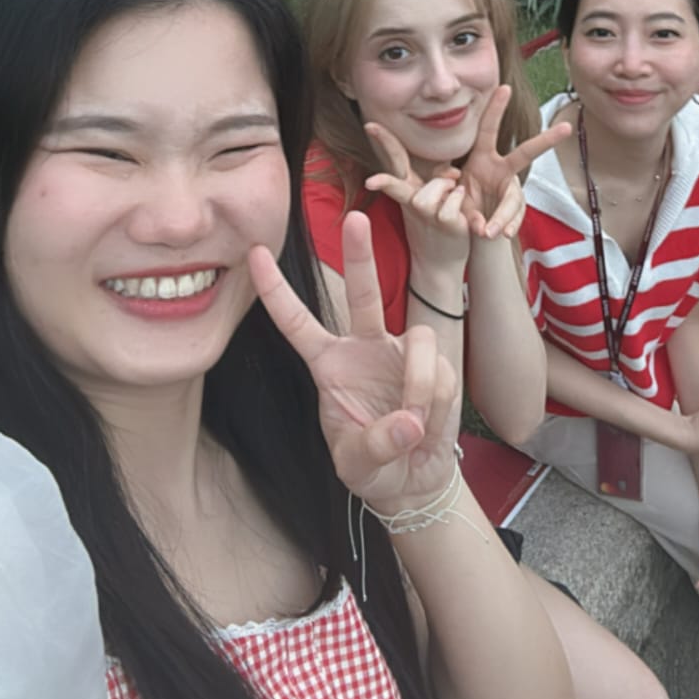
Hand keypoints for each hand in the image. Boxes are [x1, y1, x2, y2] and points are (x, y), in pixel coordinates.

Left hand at [249, 213, 459, 512]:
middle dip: (360, 254)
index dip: (276, 290)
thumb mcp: (356, 466)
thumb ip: (376, 445)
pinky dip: (437, 403)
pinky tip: (428, 425)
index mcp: (329, 364)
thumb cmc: (372, 468)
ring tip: (414, 424)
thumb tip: (410, 422)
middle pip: (361, 292)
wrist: (412, 482)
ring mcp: (402, 352)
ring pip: (420, 340)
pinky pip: (442, 372)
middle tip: (356, 217)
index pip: (296, 322)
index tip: (255, 253)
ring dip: (421, 385)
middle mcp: (364, 347)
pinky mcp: (437, 364)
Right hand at [364, 122, 470, 275]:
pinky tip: (460, 212)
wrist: (443, 260)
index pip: (395, 160)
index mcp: (410, 188)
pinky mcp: (442, 223)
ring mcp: (425, 213)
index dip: (384, 141)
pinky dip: (458, 202)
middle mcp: (412, 199)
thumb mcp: (437, 195)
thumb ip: (440, 178)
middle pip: (397, 181)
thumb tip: (451, 171)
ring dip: (447, 189)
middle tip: (371, 167)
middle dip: (385, 176)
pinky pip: (450, 204)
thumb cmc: (439, 222)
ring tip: (453, 198)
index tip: (370, 123)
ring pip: (432, 190)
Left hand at [459, 85, 572, 239]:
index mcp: (482, 157)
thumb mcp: (445, 190)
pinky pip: (515, 217)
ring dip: (503, 215)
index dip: (496, 109)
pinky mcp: (515, 209)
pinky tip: (503, 234)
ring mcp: (511, 189)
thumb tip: (460, 201)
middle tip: (565, 127)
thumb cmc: (458, 198)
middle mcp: (502, 169)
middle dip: (546, 140)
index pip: (488, 129)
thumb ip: (448, 190)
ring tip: (490, 231)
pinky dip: (507, 226)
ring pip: (514, 198)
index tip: (505, 87)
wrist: (469, 226)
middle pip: (527, 153)